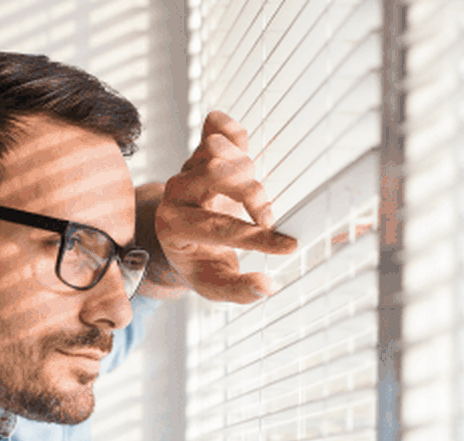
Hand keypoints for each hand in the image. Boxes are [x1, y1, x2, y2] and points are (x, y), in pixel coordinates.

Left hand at [153, 110, 297, 302]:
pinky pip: (215, 126)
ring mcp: (186, 168)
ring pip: (216, 149)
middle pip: (215, 173)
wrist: (183, 241)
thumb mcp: (215, 286)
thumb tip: (266, 286)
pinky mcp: (200, 151)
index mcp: (174, 228)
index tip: (290, 246)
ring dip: (246, 169)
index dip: (258, 238)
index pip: (218, 228)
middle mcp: (175, 194)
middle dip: (252, 195)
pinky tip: (244, 149)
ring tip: (254, 196)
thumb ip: (239, 291)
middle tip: (268, 219)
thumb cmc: (201, 263)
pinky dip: (234, 131)